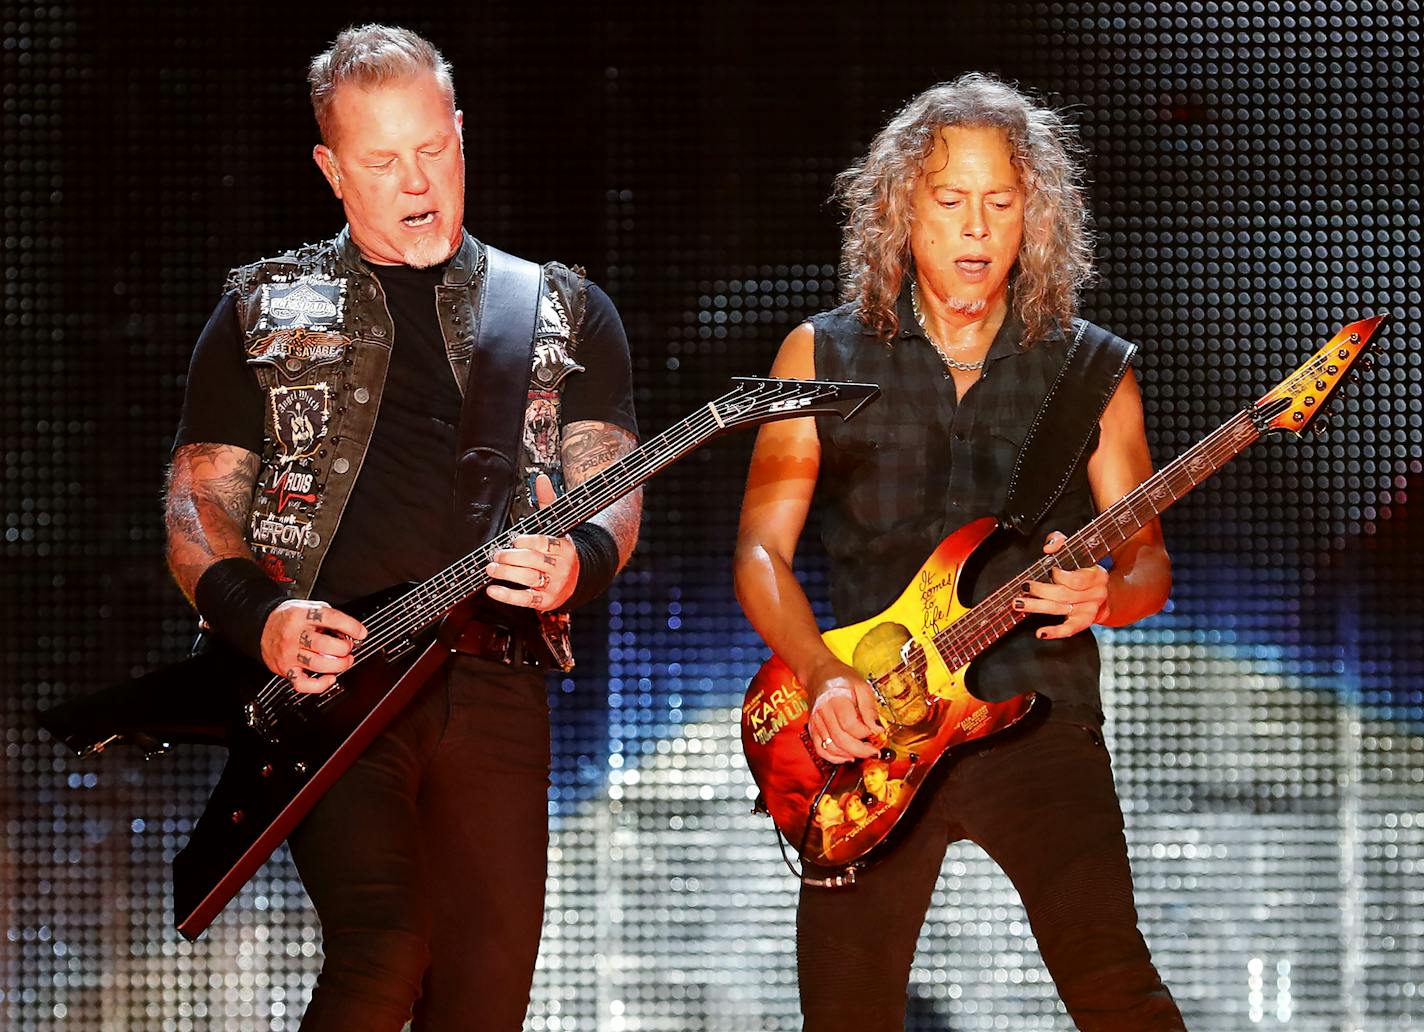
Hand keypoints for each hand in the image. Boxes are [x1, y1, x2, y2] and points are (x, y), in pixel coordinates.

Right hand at [260, 599, 367, 694]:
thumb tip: (352, 632)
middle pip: (324, 645)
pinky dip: (319, 685)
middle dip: (344, 649)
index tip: (361, 633)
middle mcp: (294, 635)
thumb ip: (330, 618)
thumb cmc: (291, 618)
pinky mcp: (285, 669)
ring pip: (317, 664)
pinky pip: (303, 684)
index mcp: (302, 615)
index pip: (330, 618)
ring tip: (344, 661)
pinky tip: (329, 678)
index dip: (350, 626)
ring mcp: (289, 653)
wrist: (262, 625)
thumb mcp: (310, 608)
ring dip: (338, 665)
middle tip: (348, 648)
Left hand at [485, 474, 579, 611]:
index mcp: (564, 547)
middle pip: (533, 560)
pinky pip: (525, 599)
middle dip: (510, 557)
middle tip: (496, 555)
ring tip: (491, 568)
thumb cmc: (561, 549)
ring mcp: (554, 585)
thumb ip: (547, 502)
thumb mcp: (557, 526)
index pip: (543, 542)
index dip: (525, 541)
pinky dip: (506, 595)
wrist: (579, 578)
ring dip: (505, 573)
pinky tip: (492, 589)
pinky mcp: (546, 601)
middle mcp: (561, 567)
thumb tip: (541, 478)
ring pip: (527, 578)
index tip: (513, 540)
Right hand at [805, 657, 883, 763]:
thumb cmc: (841, 678)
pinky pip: (821, 750)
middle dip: (861, 750)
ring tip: (863, 753)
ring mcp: (816, 722)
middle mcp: (823, 713)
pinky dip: (834, 758)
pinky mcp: (813, 729)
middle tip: (874, 751)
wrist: (819, 674)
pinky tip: (847, 756)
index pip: (850, 725)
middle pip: (841, 740)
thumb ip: (870, 708)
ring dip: (849, 755)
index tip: (876, 731)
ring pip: (831, 748)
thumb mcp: (862, 686)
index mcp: (835, 700)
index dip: (865, 732)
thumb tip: (878, 729)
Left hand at [1016, 530, 1110, 639]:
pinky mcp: (1083, 623)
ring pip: (1060, 609)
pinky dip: (1055, 632)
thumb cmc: (1083, 570)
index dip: (1061, 576)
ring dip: (1037, 607)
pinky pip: (1070, 629)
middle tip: (1024, 587)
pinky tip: (1040, 633)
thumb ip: (1060, 542)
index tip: (1048, 571)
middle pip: (1064, 595)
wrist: (1104, 594)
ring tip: (1018, 603)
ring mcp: (1090, 610)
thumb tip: (1048, 547)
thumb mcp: (1077, 552)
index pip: (1077, 579)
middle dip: (1040, 591)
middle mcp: (1095, 594)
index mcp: (1096, 575)